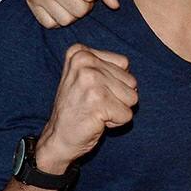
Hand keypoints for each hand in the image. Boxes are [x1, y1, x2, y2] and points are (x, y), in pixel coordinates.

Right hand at [36, 45, 137, 172]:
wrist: (57, 137)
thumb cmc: (77, 107)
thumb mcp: (85, 77)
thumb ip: (108, 66)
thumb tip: (130, 71)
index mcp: (80, 53)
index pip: (124, 63)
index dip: (115, 82)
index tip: (92, 92)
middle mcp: (84, 62)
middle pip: (131, 81)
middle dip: (117, 97)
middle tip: (93, 104)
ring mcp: (91, 81)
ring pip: (132, 97)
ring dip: (117, 109)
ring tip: (95, 111)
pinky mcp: (98, 102)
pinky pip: (127, 114)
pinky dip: (116, 122)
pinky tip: (96, 121)